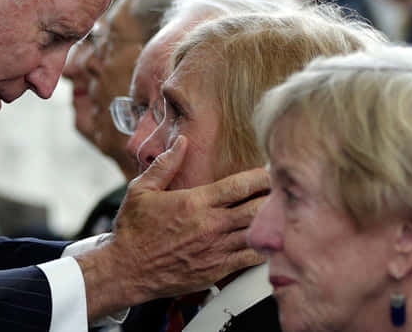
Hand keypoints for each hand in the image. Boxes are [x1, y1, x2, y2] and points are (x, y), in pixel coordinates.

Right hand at [76, 136, 268, 319]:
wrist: (126, 270)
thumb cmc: (133, 230)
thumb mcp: (142, 189)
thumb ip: (166, 164)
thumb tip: (182, 142)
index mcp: (195, 202)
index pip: (240, 185)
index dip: (261, 176)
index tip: (270, 171)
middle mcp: (210, 225)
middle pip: (257, 208)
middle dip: (274, 197)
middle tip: (285, 191)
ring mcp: (216, 249)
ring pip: (258, 233)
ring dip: (272, 222)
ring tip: (284, 214)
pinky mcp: (217, 270)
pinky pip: (251, 259)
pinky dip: (264, 248)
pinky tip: (269, 241)